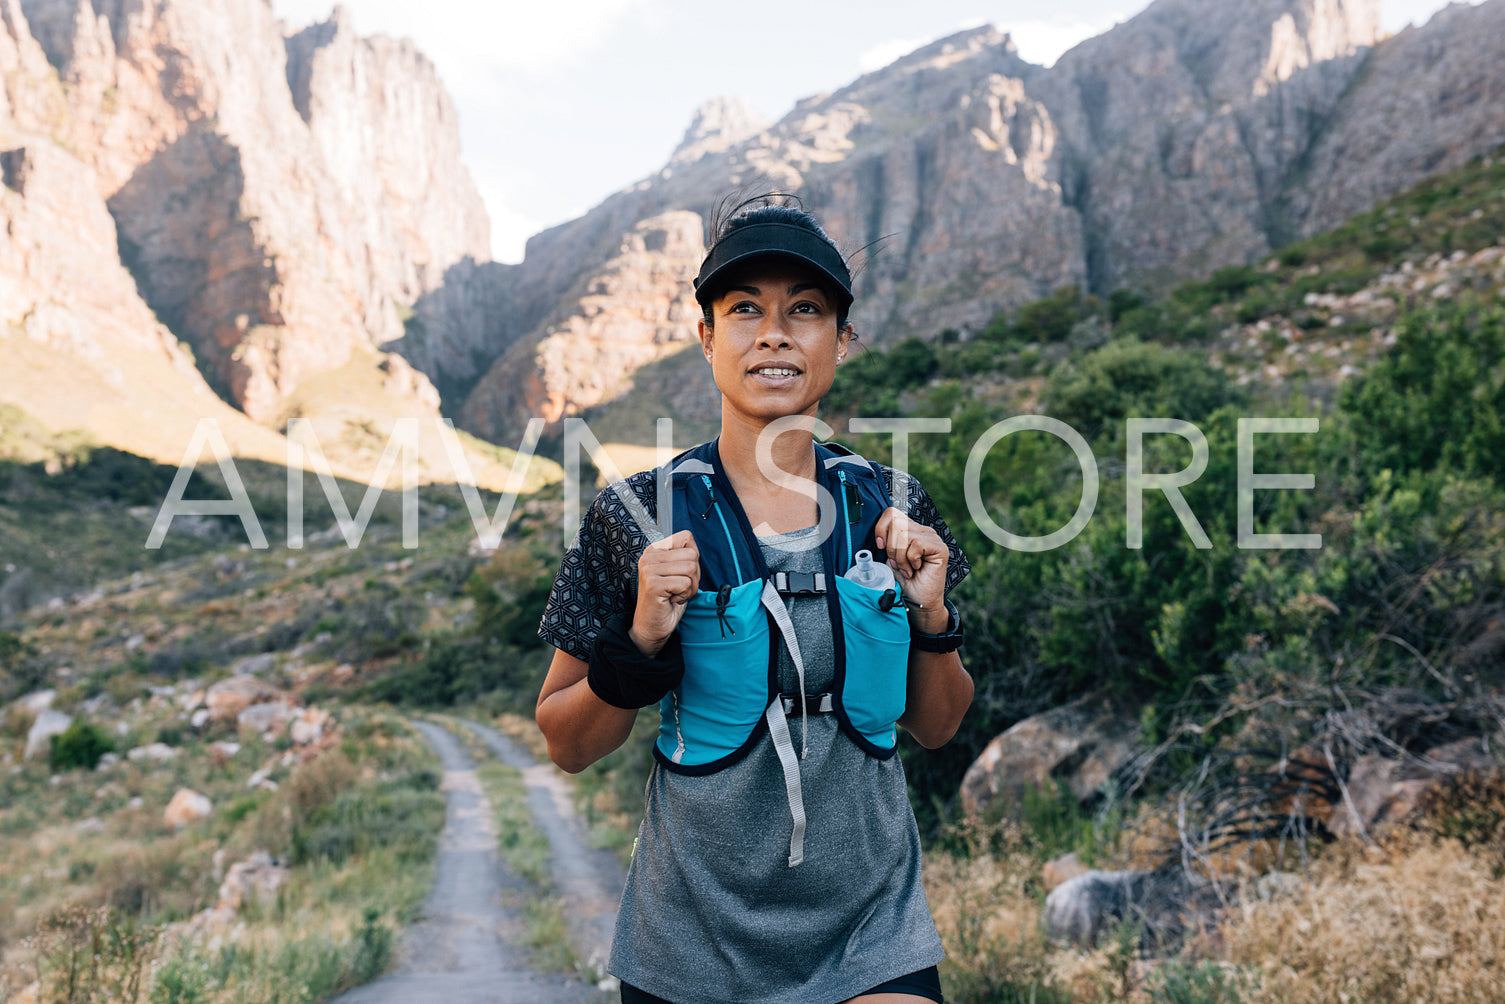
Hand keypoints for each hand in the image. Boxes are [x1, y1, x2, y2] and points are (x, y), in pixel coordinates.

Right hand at [631, 530, 699, 654]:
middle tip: (679, 587)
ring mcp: (648, 570)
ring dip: (690, 587)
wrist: (653, 626)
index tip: (680, 574)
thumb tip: (693, 545)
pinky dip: (684, 595)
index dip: (692, 558)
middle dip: (694, 576)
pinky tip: (671, 600)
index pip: (686, 537)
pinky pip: (685, 583)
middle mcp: (649, 556)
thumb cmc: (668, 600)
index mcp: (654, 550)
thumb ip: (685, 556)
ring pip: (691, 569)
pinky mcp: (652, 584)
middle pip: (692, 555)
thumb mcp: (678, 572)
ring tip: (675, 594)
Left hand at [873, 508, 948, 632]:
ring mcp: (933, 538)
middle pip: (896, 523)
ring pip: (904, 535)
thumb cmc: (906, 581)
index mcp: (911, 530)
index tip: (880, 545)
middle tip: (896, 563)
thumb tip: (878, 533)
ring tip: (906, 569)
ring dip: (900, 557)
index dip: (881, 528)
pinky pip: (916, 544)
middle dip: (891, 547)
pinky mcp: (940, 548)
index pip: (892, 513)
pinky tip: (915, 569)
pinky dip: (910, 560)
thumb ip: (887, 541)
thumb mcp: (890, 557)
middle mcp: (923, 531)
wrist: (919, 601)